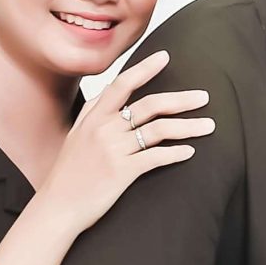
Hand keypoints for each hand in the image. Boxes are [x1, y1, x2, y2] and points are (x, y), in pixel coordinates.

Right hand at [41, 51, 213, 232]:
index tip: (165, 57)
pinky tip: (190, 152)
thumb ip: (92, 112)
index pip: (122, 84)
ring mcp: (113, 149)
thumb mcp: (75, 135)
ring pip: (159, 130)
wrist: (57, 207)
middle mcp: (104, 128)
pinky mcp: (121, 172)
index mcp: (93, 117)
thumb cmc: (68, 173)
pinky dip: (176, 153)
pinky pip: (156, 157)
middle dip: (182, 99)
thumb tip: (108, 92)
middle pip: (150, 105)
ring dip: (189, 126)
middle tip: (205, 97)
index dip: (145, 68)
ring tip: (208, 126)